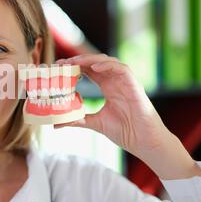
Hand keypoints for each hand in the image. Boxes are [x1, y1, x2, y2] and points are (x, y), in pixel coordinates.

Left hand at [55, 54, 200, 178]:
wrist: (144, 142)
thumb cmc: (125, 131)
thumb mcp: (95, 123)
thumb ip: (77, 120)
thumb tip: (56, 124)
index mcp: (107, 87)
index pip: (88, 71)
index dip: (74, 67)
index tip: (58, 68)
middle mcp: (115, 81)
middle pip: (95, 63)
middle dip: (78, 60)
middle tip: (61, 63)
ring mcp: (125, 82)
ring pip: (107, 61)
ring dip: (90, 59)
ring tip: (74, 62)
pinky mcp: (134, 85)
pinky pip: (121, 68)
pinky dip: (108, 65)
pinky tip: (94, 68)